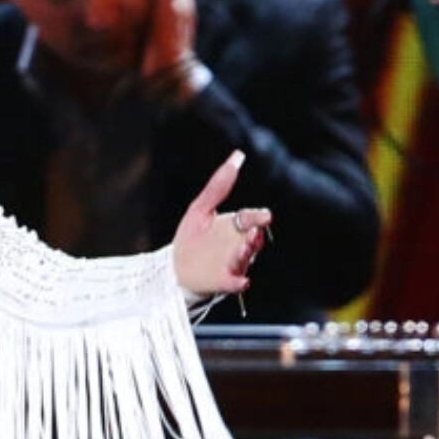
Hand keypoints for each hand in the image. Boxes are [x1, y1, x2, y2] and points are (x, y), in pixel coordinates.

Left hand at [173, 150, 272, 296]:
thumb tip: (237, 156)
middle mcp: (238, 245)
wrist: (174, 265)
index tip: (264, 215)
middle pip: (252, 240)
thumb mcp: (201, 208)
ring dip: (247, 253)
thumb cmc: (192, 236)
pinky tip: (242, 280)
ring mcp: (232, 264)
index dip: (257, 216)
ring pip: (244, 258)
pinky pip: (234, 282)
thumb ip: (218, 186)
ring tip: (245, 247)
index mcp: (235, 227)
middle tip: (254, 232)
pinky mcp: (222, 280)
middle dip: (255, 237)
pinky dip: (238, 281)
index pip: (250, 218)